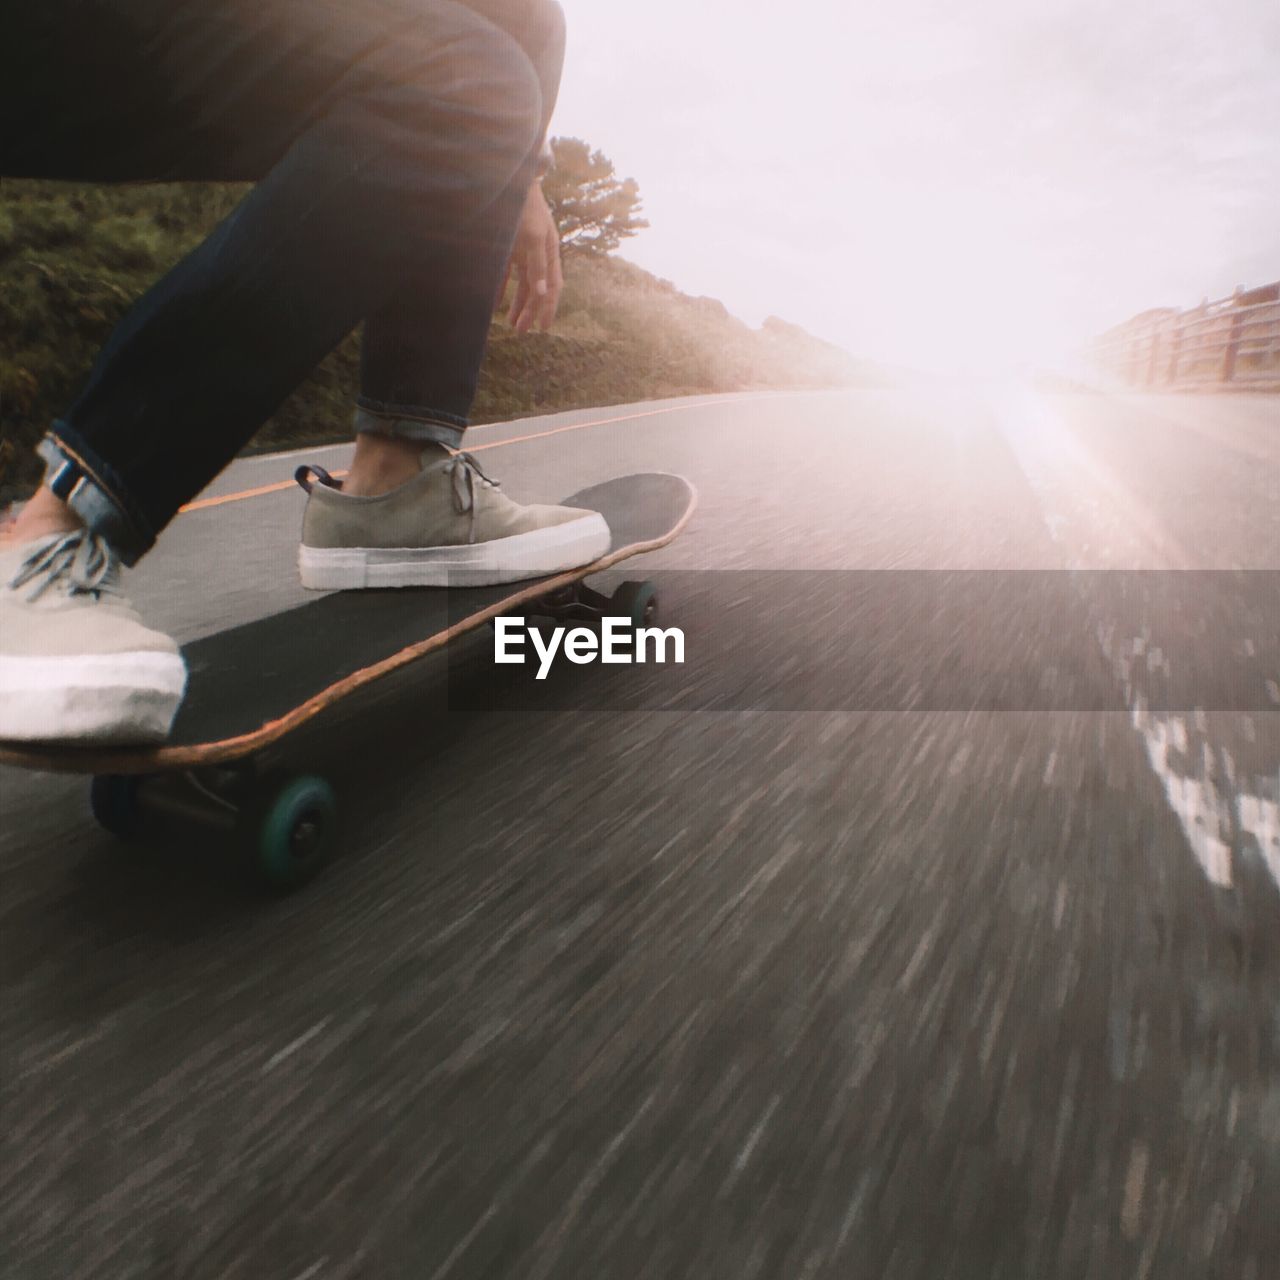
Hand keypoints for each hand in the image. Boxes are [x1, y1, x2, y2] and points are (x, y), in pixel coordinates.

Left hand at [501, 184, 563, 332]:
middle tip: (521, 331)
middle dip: (529, 311)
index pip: (553, 287)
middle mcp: (538, 256)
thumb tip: (542, 292)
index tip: (543, 327)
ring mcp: (523, 253)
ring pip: (522, 286)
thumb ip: (538, 264)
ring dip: (517, 305)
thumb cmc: (526, 207)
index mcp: (550, 253)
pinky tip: (495, 303)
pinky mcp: (508, 249)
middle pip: (537, 290)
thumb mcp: (533, 235)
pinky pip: (505, 275)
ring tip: (511, 324)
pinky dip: (501, 289)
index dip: (548, 308)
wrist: (510, 182)